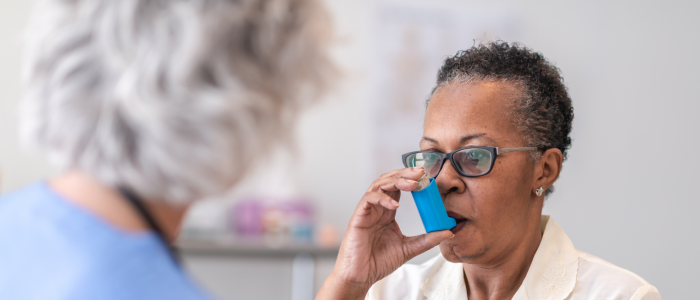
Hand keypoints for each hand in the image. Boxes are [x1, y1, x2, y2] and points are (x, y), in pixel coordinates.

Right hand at [316, 167, 453, 299]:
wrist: (361, 277)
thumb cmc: (379, 262)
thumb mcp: (409, 248)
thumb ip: (427, 239)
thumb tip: (448, 232)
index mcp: (387, 212)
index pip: (399, 188)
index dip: (411, 180)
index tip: (427, 177)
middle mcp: (377, 208)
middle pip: (388, 181)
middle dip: (404, 174)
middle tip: (421, 173)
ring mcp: (367, 211)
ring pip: (378, 185)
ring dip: (395, 181)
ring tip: (411, 184)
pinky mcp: (358, 217)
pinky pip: (369, 199)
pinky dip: (382, 198)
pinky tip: (395, 204)